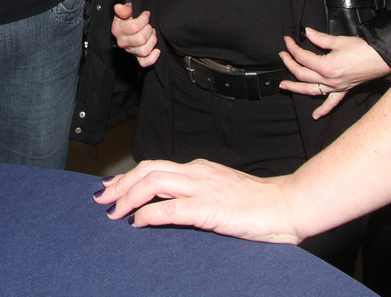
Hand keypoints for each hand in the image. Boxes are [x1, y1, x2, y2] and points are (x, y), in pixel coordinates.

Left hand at [95, 159, 303, 243]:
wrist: (288, 204)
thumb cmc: (259, 205)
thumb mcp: (222, 194)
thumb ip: (198, 196)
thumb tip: (172, 208)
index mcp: (200, 169)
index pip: (155, 167)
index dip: (130, 178)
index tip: (113, 189)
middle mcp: (197, 173)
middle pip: (148, 169)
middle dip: (121, 184)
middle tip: (103, 200)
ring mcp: (202, 189)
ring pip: (153, 182)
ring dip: (128, 196)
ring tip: (115, 212)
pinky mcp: (209, 208)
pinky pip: (171, 208)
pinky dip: (150, 214)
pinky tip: (139, 223)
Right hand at [111, 2, 159, 66]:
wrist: (131, 26)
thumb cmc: (130, 17)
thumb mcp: (127, 10)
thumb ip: (125, 9)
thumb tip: (118, 7)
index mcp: (117, 30)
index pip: (134, 27)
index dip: (144, 19)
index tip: (146, 15)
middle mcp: (122, 42)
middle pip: (141, 39)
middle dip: (149, 30)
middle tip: (149, 25)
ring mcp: (130, 51)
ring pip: (144, 51)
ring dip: (152, 41)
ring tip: (151, 34)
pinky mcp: (137, 57)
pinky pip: (144, 62)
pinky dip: (152, 58)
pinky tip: (156, 51)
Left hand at [279, 29, 390, 118]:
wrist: (382, 58)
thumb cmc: (364, 49)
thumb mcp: (339, 41)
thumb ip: (320, 38)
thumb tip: (307, 33)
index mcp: (326, 66)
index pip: (303, 57)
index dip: (293, 48)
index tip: (288, 41)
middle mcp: (329, 80)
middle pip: (302, 74)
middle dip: (289, 64)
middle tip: (282, 55)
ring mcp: (336, 87)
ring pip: (311, 90)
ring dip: (295, 88)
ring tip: (283, 86)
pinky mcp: (344, 90)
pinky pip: (331, 102)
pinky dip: (323, 110)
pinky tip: (315, 115)